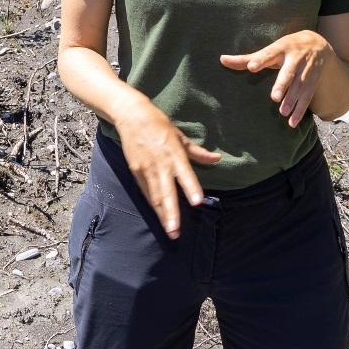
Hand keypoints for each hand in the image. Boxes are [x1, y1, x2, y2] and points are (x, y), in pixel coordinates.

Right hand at [115, 104, 220, 239]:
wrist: (131, 116)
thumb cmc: (159, 124)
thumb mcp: (180, 136)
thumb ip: (197, 152)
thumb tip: (217, 160)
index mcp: (174, 154)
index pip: (184, 174)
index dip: (190, 188)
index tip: (197, 202)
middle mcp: (160, 164)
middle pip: (166, 192)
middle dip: (171, 214)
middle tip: (176, 232)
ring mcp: (146, 169)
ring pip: (155, 196)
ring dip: (162, 214)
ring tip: (170, 231)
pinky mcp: (136, 171)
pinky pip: (146, 191)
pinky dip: (154, 205)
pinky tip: (159, 216)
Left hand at [220, 31, 332, 128]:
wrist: (318, 43)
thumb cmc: (285, 48)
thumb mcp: (269, 50)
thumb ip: (247, 58)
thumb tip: (221, 59)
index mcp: (280, 48)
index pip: (269, 54)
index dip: (260, 60)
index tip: (251, 67)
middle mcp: (295, 58)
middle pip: (288, 72)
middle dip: (282, 85)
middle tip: (274, 97)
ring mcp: (307, 69)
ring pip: (300, 86)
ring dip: (292, 100)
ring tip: (282, 112)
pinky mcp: (314, 81)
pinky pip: (308, 96)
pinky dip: (300, 110)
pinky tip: (292, 122)